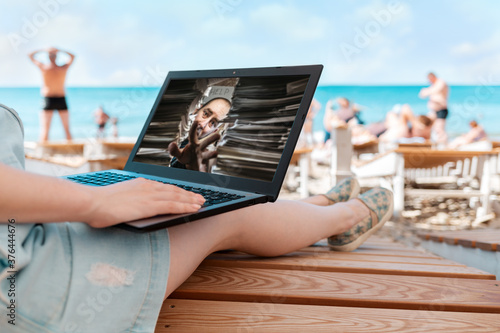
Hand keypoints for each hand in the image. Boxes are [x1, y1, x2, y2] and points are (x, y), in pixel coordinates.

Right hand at [85, 178, 204, 227]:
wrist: (91, 202)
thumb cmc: (98, 204)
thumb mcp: (118, 199)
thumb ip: (130, 201)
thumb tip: (134, 206)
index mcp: (140, 184)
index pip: (164, 187)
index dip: (178, 191)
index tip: (186, 193)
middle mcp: (147, 186)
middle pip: (174, 190)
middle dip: (188, 194)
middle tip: (200, 198)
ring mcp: (149, 195)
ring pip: (177, 197)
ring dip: (191, 200)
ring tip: (201, 203)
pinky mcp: (150, 205)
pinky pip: (173, 205)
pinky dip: (186, 206)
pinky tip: (194, 209)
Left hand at [168, 120, 219, 171]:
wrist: (191, 166)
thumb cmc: (186, 157)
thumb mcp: (179, 154)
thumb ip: (173, 150)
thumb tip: (172, 144)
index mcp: (193, 144)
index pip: (193, 135)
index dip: (194, 128)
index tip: (197, 121)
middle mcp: (200, 149)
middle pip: (205, 143)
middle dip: (211, 139)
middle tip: (218, 135)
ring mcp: (202, 157)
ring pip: (208, 154)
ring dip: (212, 154)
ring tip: (215, 153)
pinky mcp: (202, 165)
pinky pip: (204, 169)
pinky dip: (205, 172)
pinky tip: (205, 174)